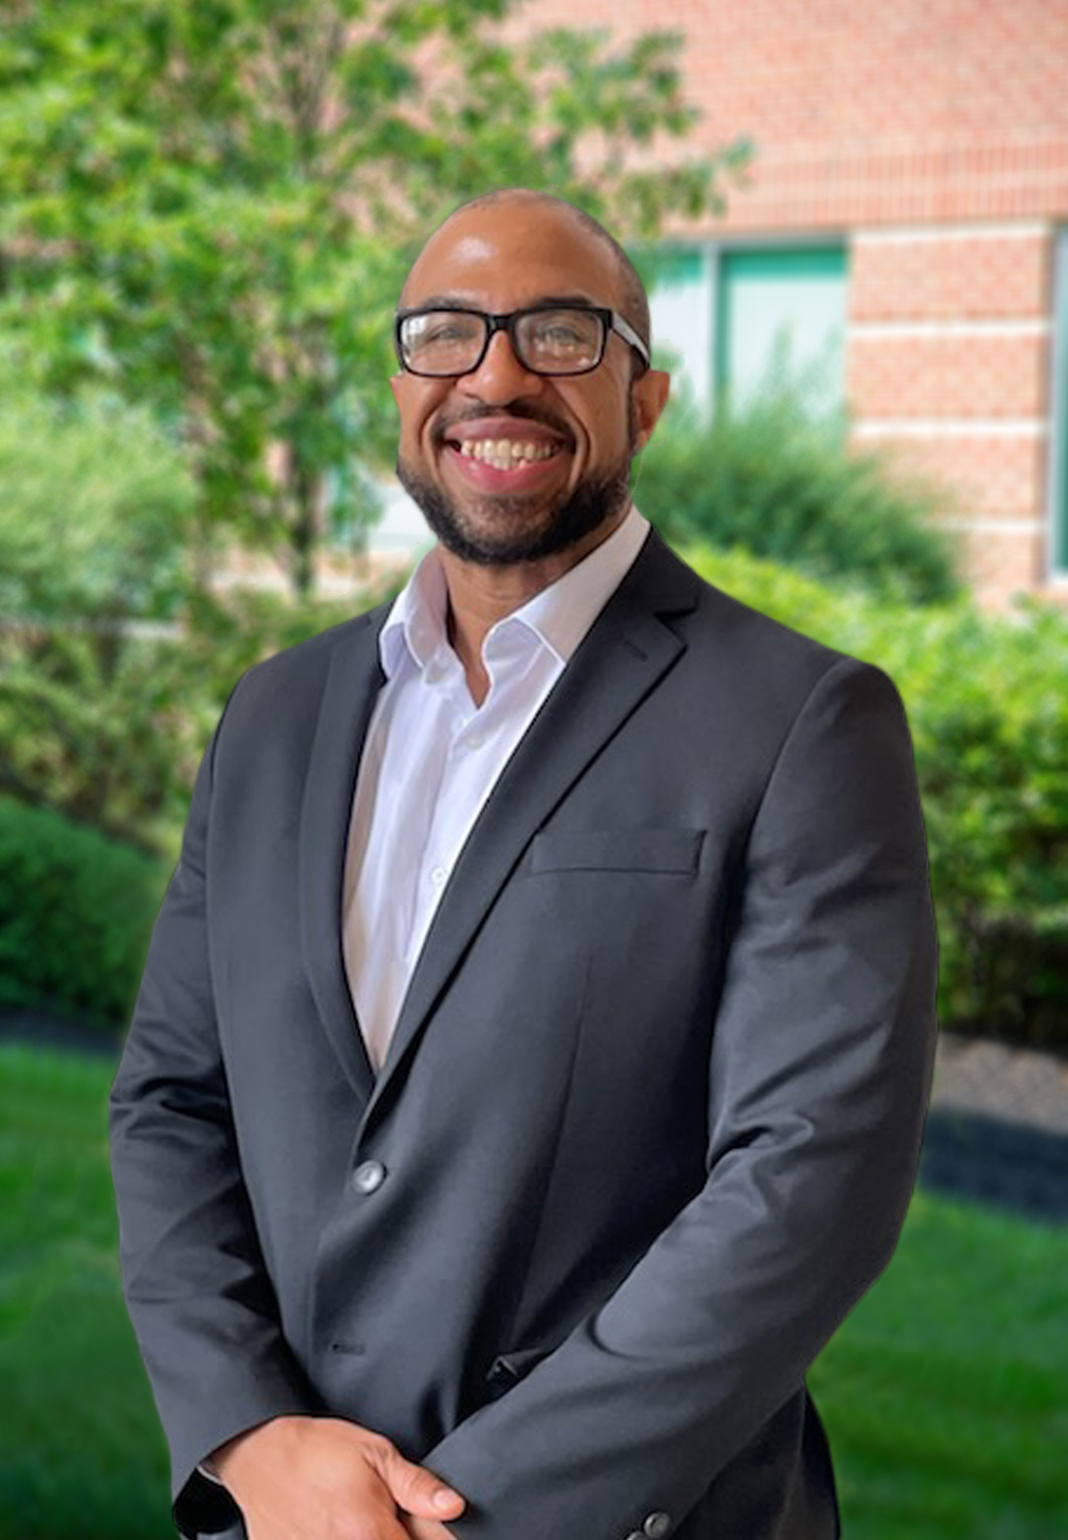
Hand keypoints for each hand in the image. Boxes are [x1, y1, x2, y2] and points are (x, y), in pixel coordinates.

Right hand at [211, 1413, 465, 1539]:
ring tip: (350, 1517)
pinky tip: (327, 1525)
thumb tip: (455, 1507)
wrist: (259, 1454)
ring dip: (365, 1536)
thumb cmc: (317, 1450)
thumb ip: (417, 1487)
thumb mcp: (375, 1454)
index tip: (412, 1522)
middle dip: (395, 1534)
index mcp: (371, 1533)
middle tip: (376, 1514)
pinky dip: (332, 1538)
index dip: (422, 1536)